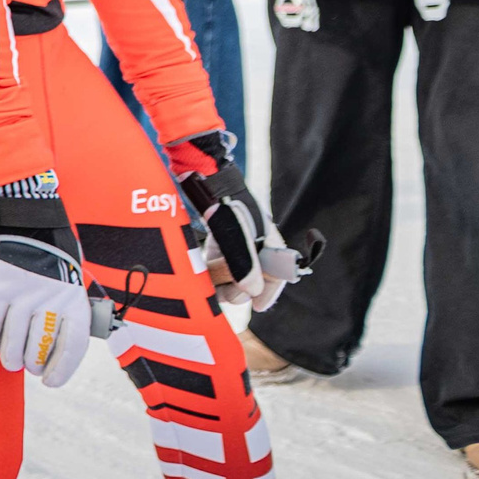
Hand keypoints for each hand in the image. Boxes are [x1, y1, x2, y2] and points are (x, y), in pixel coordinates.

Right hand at [0, 235, 92, 386]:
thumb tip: (50, 353)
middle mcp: (51, 300)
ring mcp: (23, 294)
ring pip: (13, 340)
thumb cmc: (53, 261)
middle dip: (33, 363)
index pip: (71, 347)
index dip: (61, 370)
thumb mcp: (70, 289)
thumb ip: (63, 317)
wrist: (31, 225)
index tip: (50, 381)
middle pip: (40, 348)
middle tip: (28, 365)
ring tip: (9, 359)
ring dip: (9, 356)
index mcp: (75, 302)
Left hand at [173, 134, 310, 311]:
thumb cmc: (224, 202)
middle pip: (250, 276)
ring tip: (210, 282)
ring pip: (231, 270)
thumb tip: (252, 292)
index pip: (277, 275)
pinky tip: (201, 269)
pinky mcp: (218, 233)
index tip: (258, 306)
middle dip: (239, 288)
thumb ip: (243, 264)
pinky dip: (210, 267)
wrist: (200, 172)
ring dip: (222, 279)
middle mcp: (253, 241)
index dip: (268, 292)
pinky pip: (216, 258)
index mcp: (268, 241)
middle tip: (227, 294)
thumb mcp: (236, 235)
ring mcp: (235, 238)